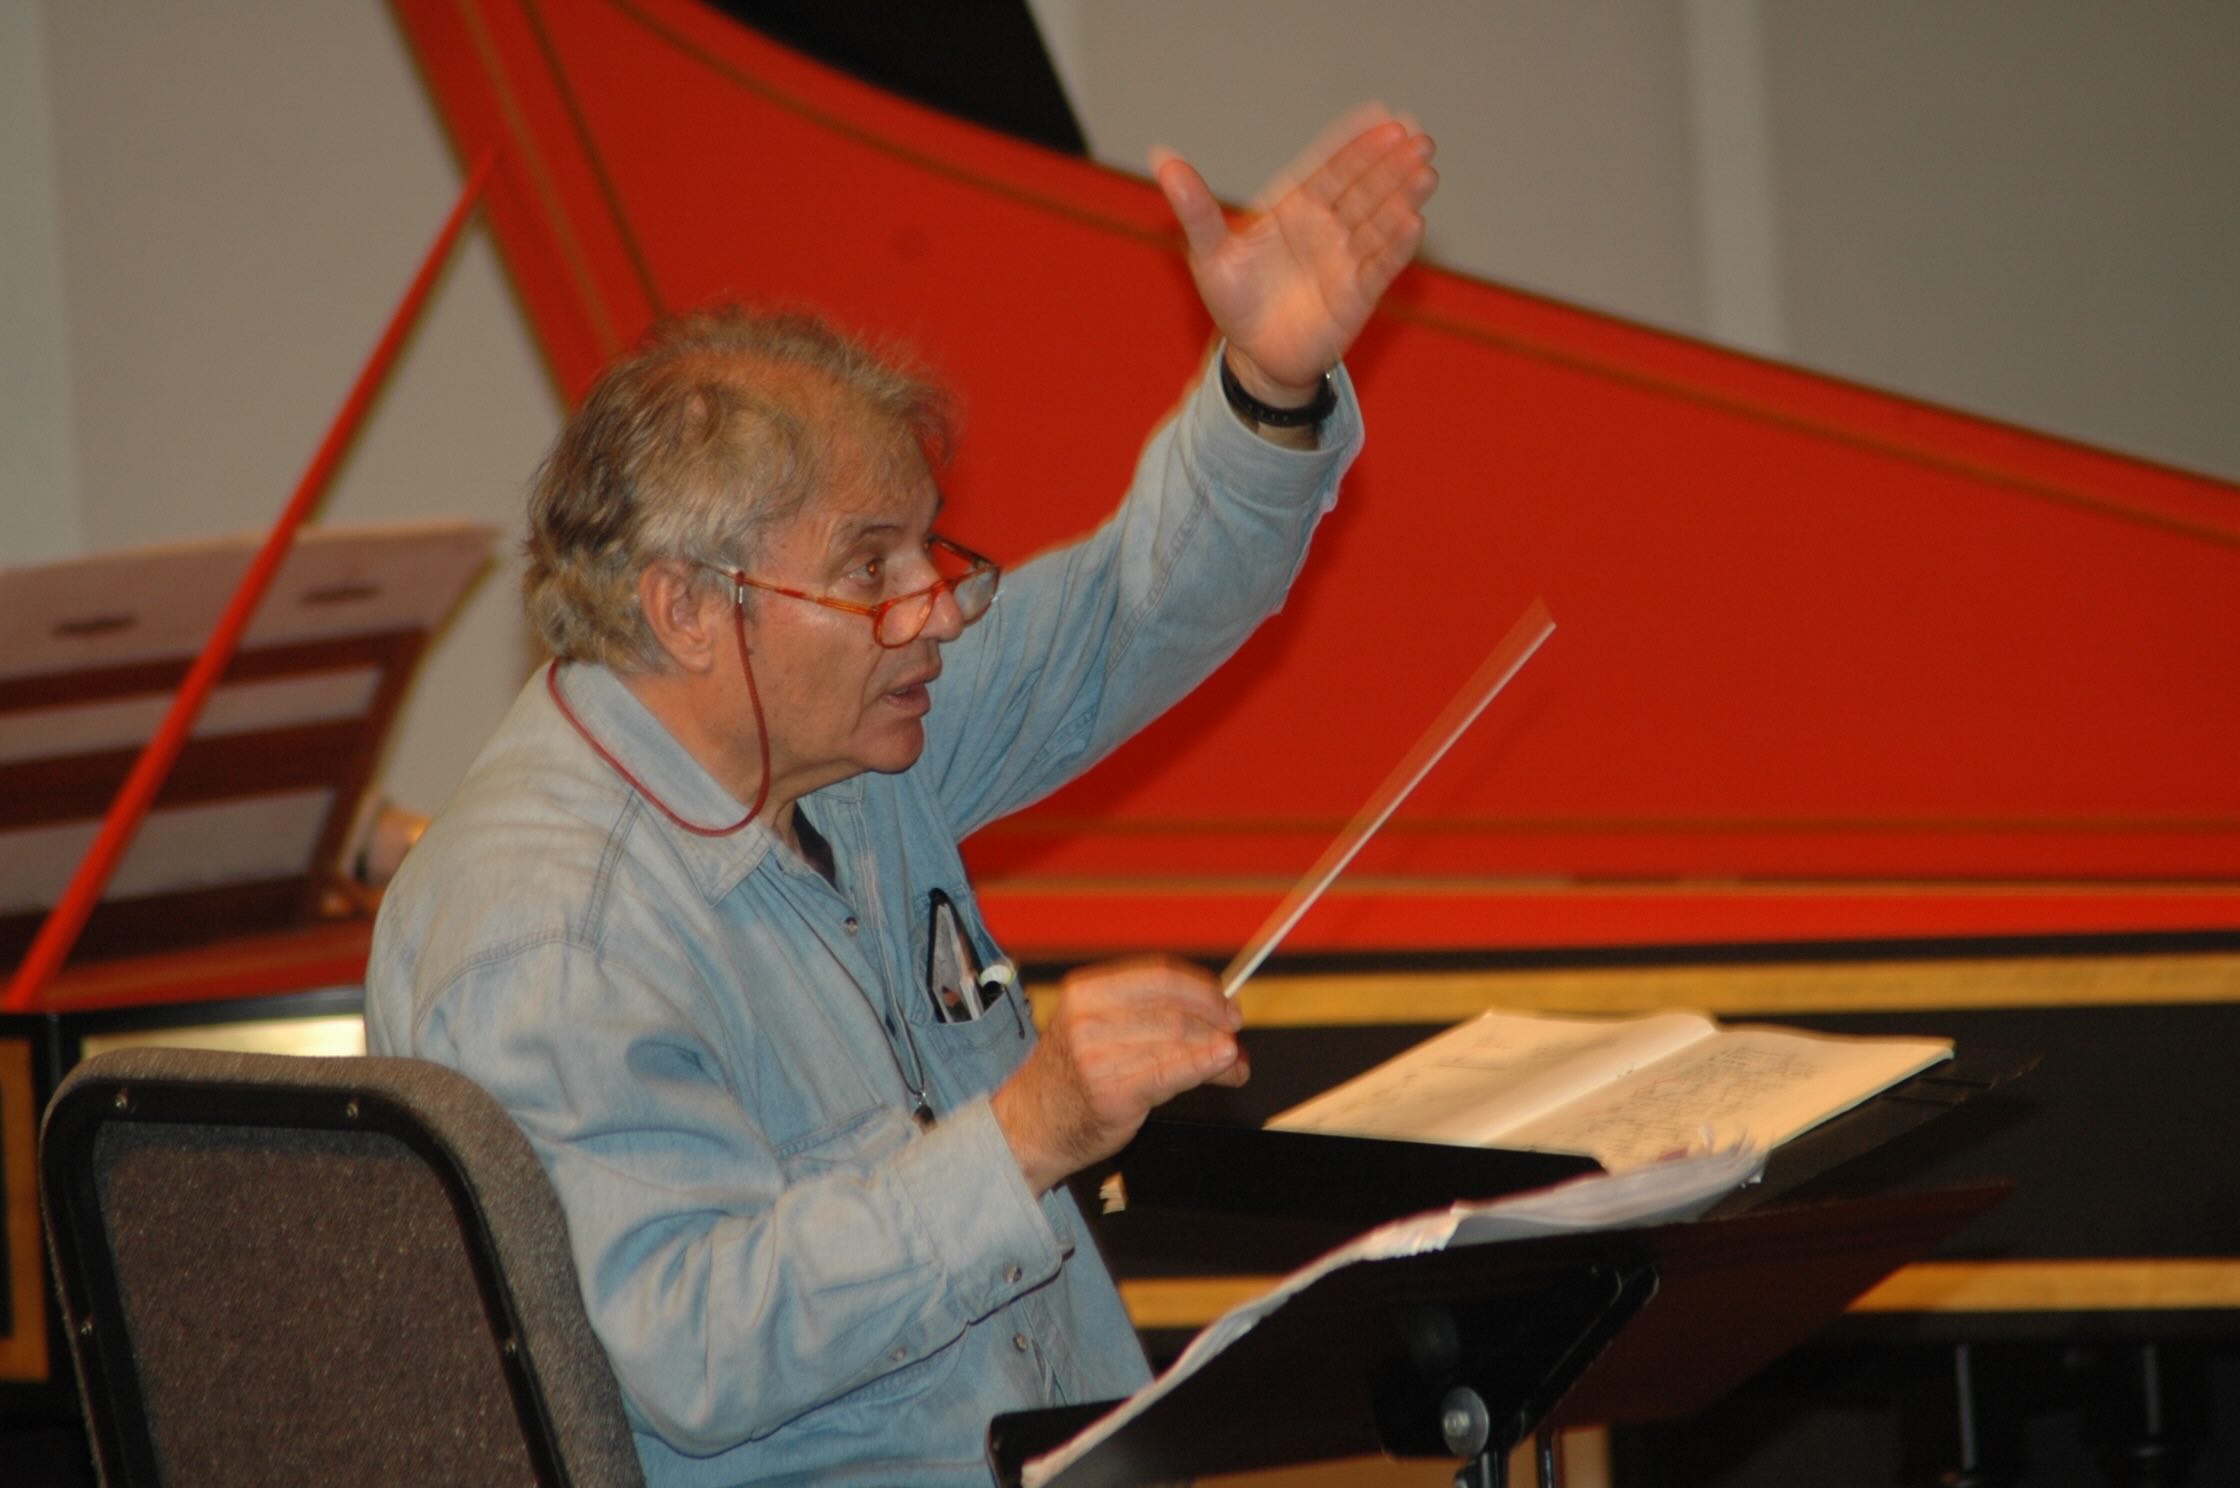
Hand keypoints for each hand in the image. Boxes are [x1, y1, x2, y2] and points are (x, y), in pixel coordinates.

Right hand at [991, 956, 1247, 1193]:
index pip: (1159, 975)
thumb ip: (1151, 1020)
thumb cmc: (1070, 1079)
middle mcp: (1089, 1018)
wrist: (1030, 1126)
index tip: (1226, 1002)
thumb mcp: (1096, 1033)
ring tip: (1233, 1064)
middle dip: (1215, 1021)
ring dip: (1218, 1050)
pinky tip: (1224, 1066)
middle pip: (1174, 1008)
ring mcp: (1098, 1056)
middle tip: (1235, 1034)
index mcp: (1086, 991)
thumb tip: (1220, 1024)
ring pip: (1178, 1039)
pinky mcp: (1112, 1091)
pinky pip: (1173, 1072)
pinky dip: (1206, 1065)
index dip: (1202, 987)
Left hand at [1154, 106, 1437, 405]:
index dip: (1357, 144)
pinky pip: (1380, 267)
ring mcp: (1345, 260)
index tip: (1383, 116)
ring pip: (1379, 221)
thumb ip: (1195, 207)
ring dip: (1403, 196)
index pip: (1331, 169)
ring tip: (1426, 170)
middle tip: (1418, 135)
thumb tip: (1162, 159)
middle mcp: (1327, 229)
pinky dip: (1397, 247)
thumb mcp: (1210, 253)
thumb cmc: (1234, 301)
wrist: (1254, 357)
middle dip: (1392, 163)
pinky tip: (1414, 223)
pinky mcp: (1357, 295)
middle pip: (1364, 189)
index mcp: (1296, 210)